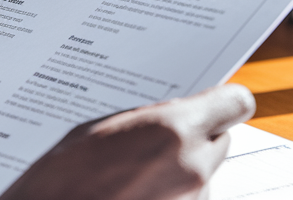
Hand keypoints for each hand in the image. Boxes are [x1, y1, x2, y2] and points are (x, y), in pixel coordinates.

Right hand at [0, 84, 255, 199]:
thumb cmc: (58, 184)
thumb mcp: (95, 131)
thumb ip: (144, 120)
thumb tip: (166, 118)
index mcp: (172, 130)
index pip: (234, 103)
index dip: (223, 103)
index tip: (214, 103)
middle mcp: (192, 168)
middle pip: (220, 141)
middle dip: (195, 139)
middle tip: (157, 144)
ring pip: (203, 176)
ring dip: (180, 174)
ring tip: (134, 178)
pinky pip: (189, 199)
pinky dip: (170, 196)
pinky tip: (135, 194)